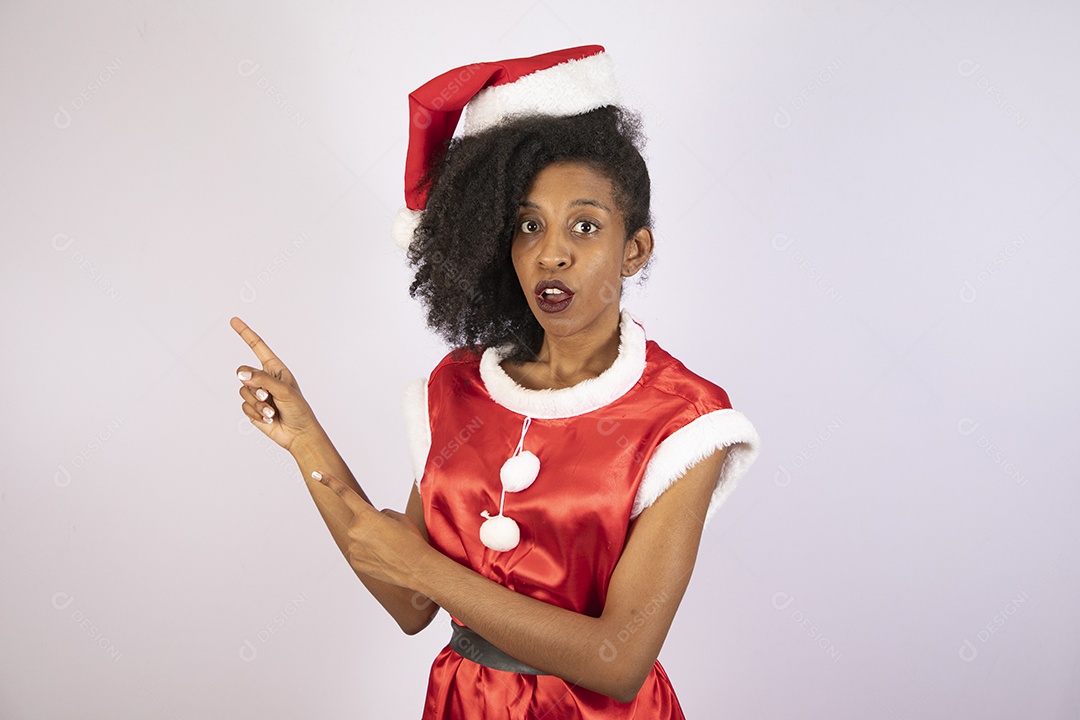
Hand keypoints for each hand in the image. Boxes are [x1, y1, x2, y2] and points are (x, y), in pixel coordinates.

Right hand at [231, 316, 321, 453]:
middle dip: (255, 387)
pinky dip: (256, 413)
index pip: (257, 346)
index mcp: (275, 368)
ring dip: (258, 404)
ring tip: (272, 411)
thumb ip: (262, 379)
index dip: (245, 333)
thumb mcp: (284, 390)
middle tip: (269, 397)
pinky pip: (244, 406)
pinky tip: (269, 419)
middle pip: (243, 372)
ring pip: (243, 391)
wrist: (298, 433)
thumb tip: (240, 373)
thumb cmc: (298, 409)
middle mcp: (264, 378)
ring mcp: (257, 393)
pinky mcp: (252, 408)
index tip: (233, 320)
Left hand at [313, 470, 431, 589]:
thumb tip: (372, 520)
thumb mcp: (400, 518)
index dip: (330, 482)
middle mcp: (355, 530)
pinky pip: (359, 552)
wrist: (417, 568)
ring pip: (359, 537)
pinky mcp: (355, 562)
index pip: (345, 493)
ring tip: (389, 549)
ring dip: (370, 540)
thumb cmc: (411, 540)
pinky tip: (384, 558)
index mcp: (366, 514)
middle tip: (389, 536)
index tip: (316, 474)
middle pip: (359, 521)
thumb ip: (381, 514)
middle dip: (370, 525)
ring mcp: (353, 547)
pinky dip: (370, 554)